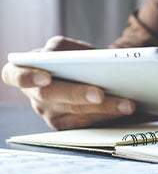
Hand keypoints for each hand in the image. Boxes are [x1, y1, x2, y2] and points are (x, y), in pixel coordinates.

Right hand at [2, 36, 134, 129]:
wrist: (71, 75)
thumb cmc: (66, 58)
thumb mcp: (64, 48)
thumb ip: (66, 49)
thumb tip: (85, 58)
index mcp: (24, 71)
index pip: (15, 75)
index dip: (27, 77)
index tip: (46, 77)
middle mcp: (33, 95)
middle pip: (52, 96)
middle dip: (77, 94)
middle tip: (99, 93)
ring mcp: (48, 112)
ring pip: (74, 112)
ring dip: (103, 109)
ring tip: (126, 104)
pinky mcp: (63, 125)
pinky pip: (84, 123)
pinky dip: (105, 116)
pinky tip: (122, 111)